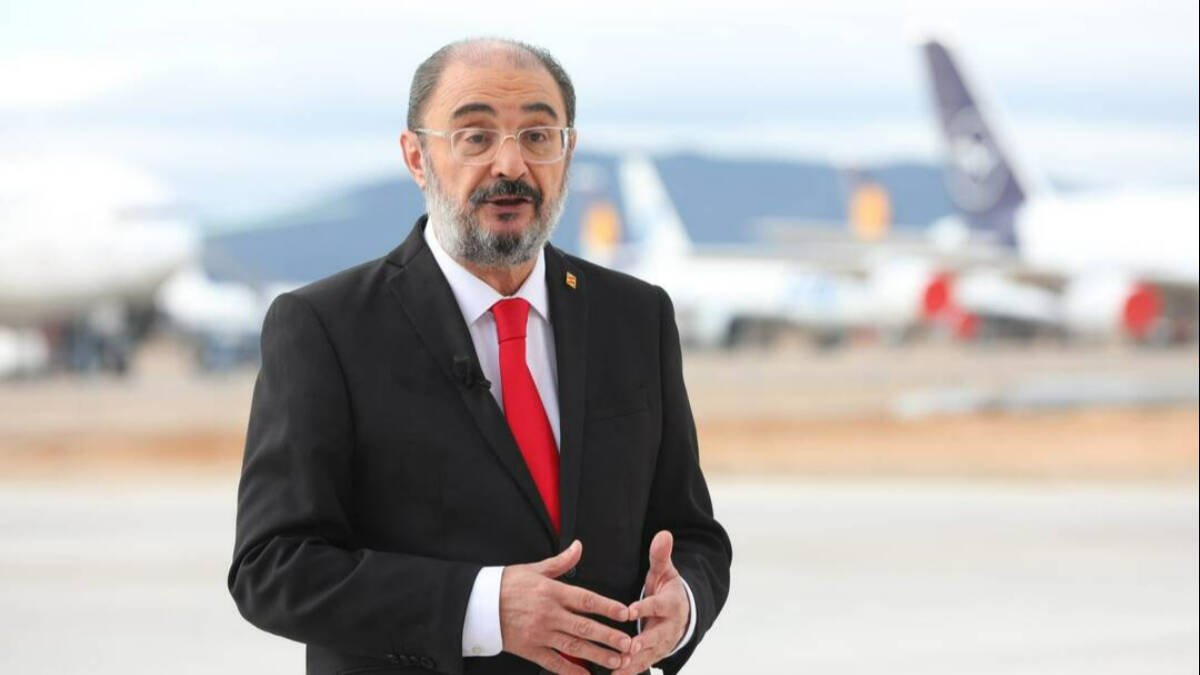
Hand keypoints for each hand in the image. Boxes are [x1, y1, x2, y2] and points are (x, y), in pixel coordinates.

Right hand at [500, 540, 633, 673]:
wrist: (478, 603)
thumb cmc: (507, 584)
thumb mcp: (535, 569)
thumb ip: (561, 562)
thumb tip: (578, 546)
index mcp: (552, 592)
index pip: (586, 600)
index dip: (608, 607)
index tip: (625, 614)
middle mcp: (548, 614)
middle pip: (585, 627)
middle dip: (609, 637)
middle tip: (629, 644)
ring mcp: (539, 634)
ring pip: (574, 647)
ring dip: (597, 655)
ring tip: (617, 661)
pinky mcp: (530, 649)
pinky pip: (553, 663)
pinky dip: (571, 671)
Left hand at [615, 531, 688, 674]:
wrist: (683, 614)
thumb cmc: (668, 589)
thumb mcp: (666, 572)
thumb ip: (661, 556)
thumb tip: (663, 534)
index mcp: (671, 604)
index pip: (657, 606)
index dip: (644, 608)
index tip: (629, 611)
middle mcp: (669, 627)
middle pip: (656, 636)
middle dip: (643, 643)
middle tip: (629, 647)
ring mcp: (664, 644)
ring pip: (649, 655)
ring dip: (634, 663)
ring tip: (618, 669)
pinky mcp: (656, 655)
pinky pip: (643, 665)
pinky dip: (630, 672)